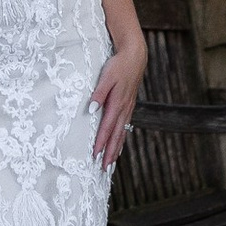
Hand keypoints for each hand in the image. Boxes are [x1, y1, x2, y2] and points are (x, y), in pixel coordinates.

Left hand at [91, 32, 146, 170]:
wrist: (135, 56)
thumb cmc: (118, 65)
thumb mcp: (105, 77)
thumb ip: (98, 94)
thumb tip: (90, 110)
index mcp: (117, 103)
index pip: (107, 128)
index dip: (100, 143)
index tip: (95, 157)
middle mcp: (124, 109)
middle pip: (116, 136)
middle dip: (110, 153)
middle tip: (104, 170)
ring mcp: (128, 108)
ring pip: (122, 133)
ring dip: (116, 149)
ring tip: (111, 164)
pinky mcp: (129, 106)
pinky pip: (125, 127)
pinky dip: (121, 139)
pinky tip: (118, 144)